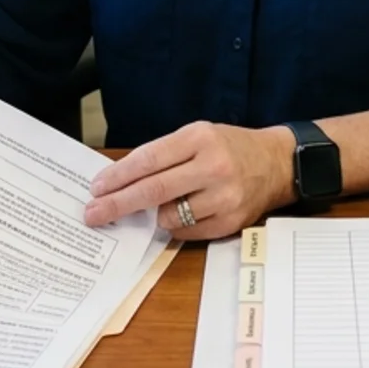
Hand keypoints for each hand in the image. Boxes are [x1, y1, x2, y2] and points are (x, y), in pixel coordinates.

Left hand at [82, 121, 295, 240]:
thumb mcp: (197, 136)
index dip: (118, 176)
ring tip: (159, 205)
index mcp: (200, 138)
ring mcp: (224, 197)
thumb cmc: (228, 147)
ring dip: (153, 215)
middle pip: (153, 191)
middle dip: (117, 204)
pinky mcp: (231, 222)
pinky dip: (175, 225)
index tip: (96, 188)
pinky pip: (186, 232)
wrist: (276, 163)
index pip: (149, 160)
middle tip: (93, 214)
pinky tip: (182, 212)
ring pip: (168, 216)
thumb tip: (119, 181)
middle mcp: (213, 167)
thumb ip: (163, 155)